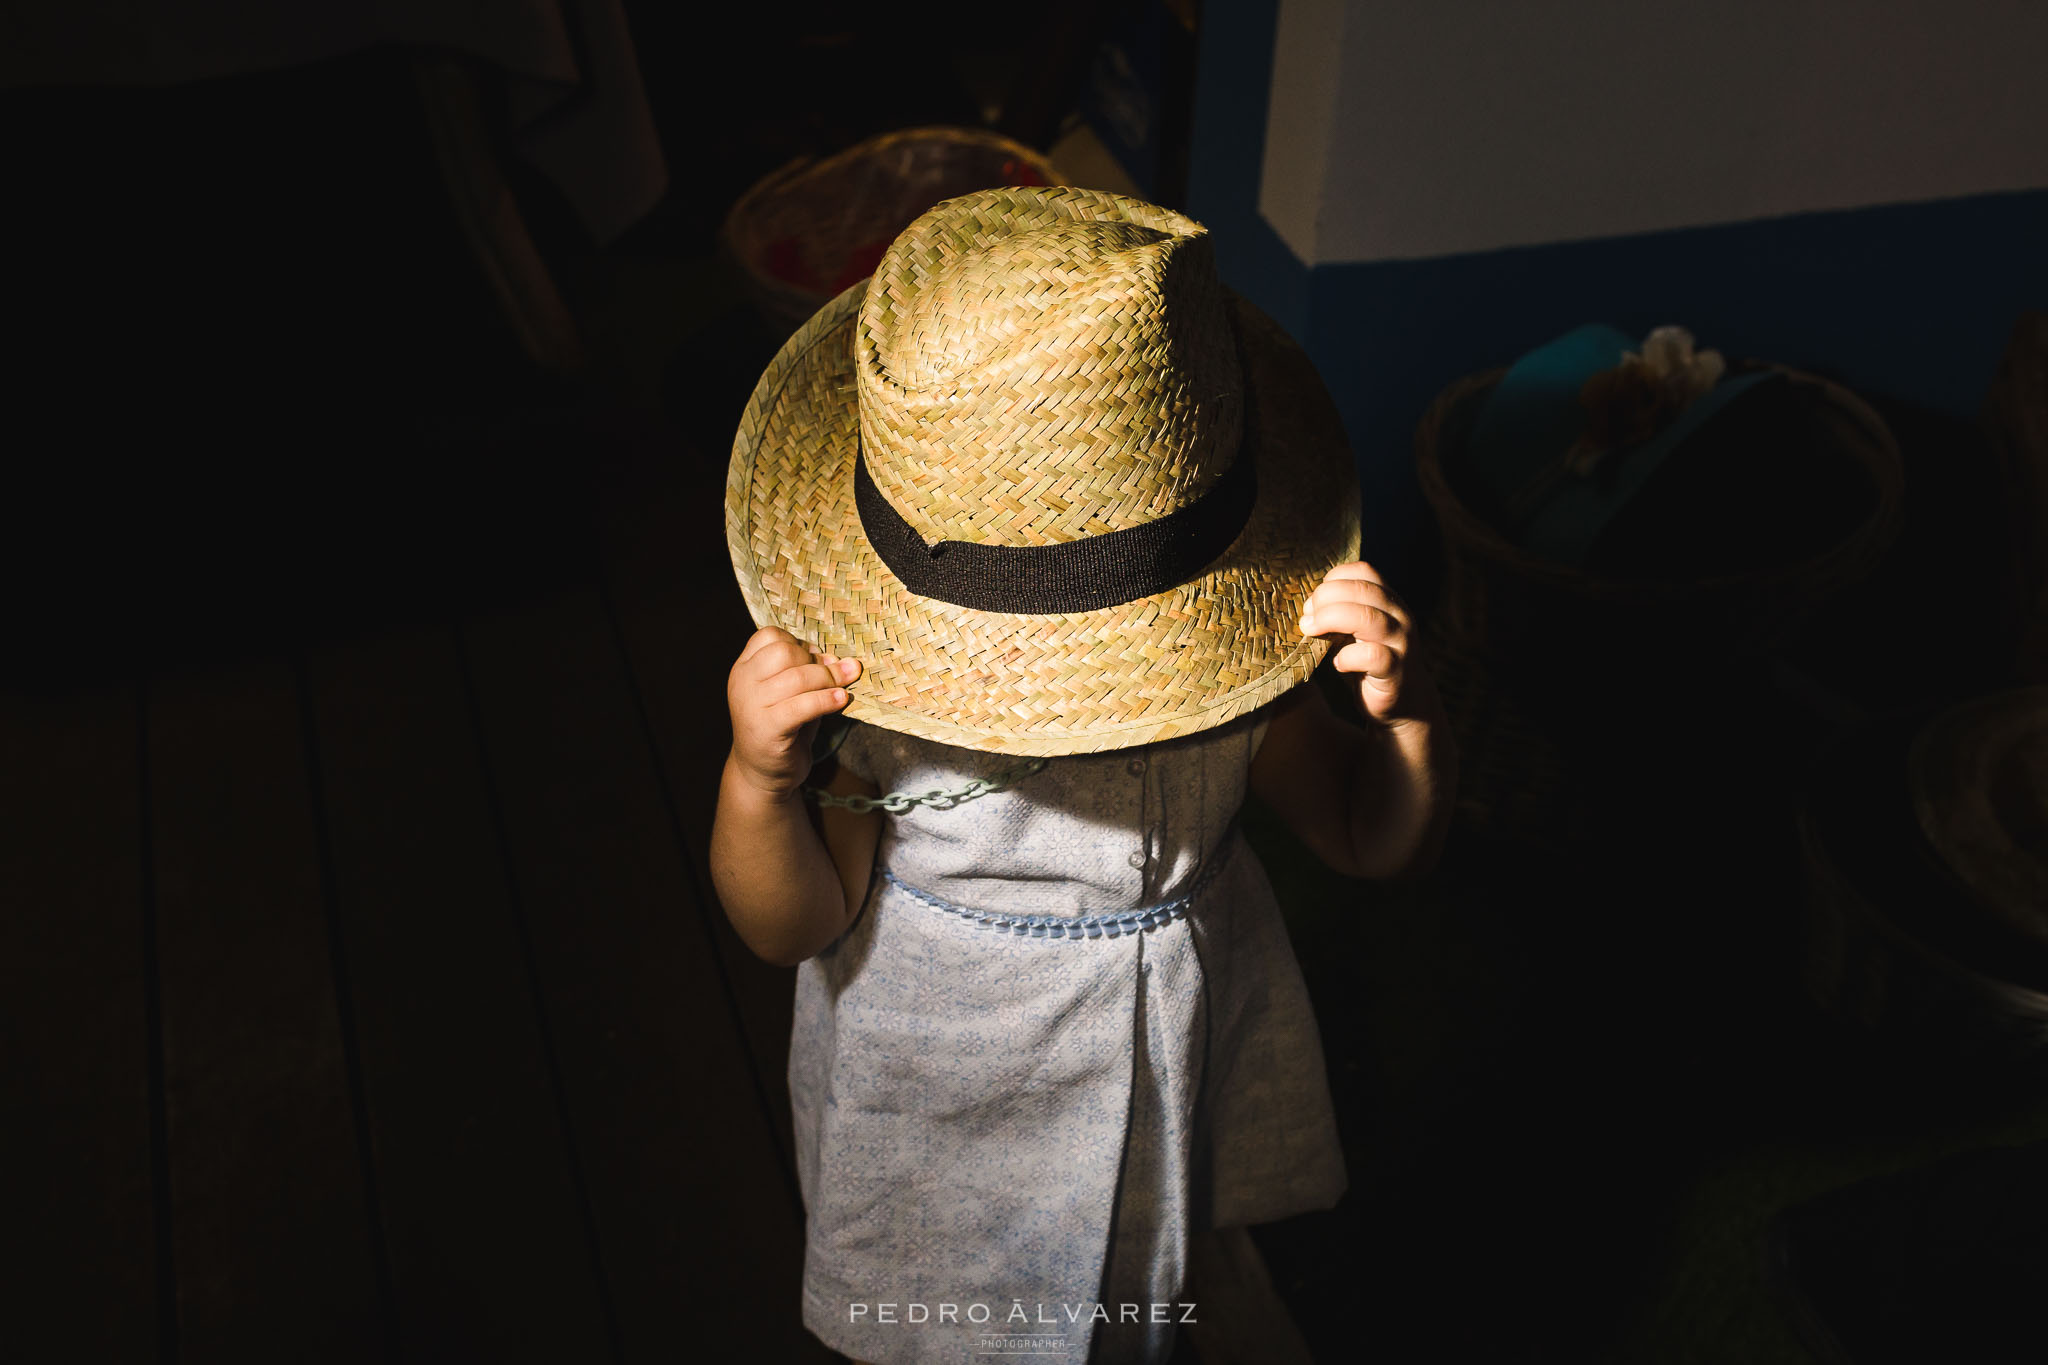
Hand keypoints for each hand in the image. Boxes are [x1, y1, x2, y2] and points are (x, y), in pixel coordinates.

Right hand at [726, 627, 861, 800]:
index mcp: (744, 669)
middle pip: (784, 652)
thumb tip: (837, 659)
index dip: (798, 642)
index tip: (816, 658)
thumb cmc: (782, 729)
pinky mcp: (767, 729)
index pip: (769, 636)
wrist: (762, 775)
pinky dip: (827, 700)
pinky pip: (802, 706)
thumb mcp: (790, 694)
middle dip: (816, 661)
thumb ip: (807, 673)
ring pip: (797, 677)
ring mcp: (751, 706)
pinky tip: (841, 700)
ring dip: (829, 679)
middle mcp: (742, 684)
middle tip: (836, 674)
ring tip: (846, 687)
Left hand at [1299, 562, 1436, 727]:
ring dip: (1330, 620)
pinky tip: (1338, 664)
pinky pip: (1371, 655)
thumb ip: (1337, 613)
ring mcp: (1401, 642)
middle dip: (1325, 599)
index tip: (1312, 603)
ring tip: (1311, 632)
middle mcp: (1399, 615)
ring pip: (1367, 617)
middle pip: (1362, 589)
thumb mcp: (1353, 630)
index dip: (1332, 581)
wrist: (1403, 703)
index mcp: (1388, 600)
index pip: (1363, 571)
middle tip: (1306, 619)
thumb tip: (1305, 605)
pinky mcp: (1396, 670)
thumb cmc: (1369, 662)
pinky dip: (1348, 657)